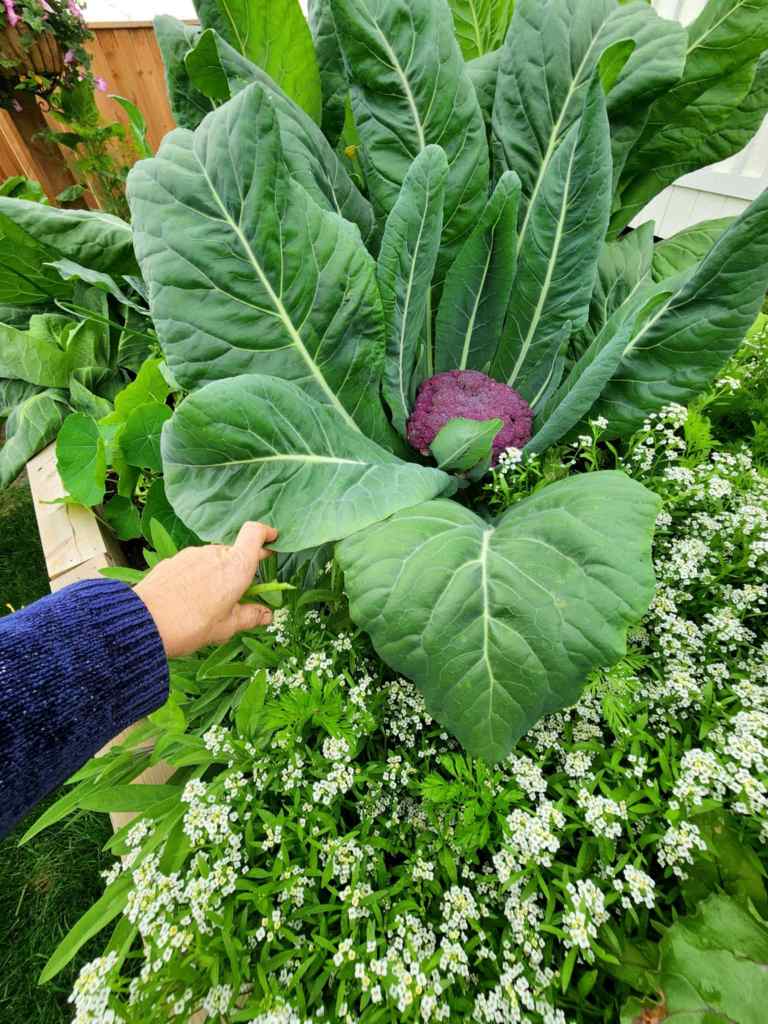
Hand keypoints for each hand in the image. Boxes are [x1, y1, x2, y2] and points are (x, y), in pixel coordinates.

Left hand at [135, 522, 277, 657]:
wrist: (145, 623)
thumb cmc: (191, 625)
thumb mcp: (227, 627)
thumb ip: (250, 616)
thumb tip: (267, 615)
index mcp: (236, 566)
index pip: (255, 532)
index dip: (266, 533)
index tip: (273, 540)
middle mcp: (216, 553)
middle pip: (235, 552)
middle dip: (241, 567)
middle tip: (241, 591)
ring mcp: (192, 554)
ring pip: (213, 559)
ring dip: (218, 573)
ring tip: (210, 601)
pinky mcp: (174, 560)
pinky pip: (194, 564)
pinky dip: (199, 576)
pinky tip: (190, 597)